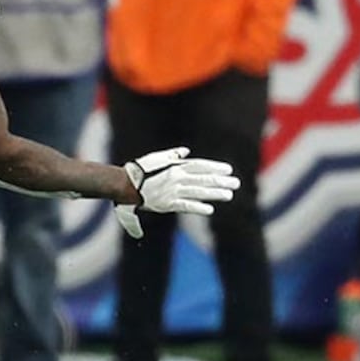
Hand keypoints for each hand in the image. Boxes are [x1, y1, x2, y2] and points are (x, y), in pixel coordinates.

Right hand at [113, 146, 239, 238]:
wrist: (124, 185)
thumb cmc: (138, 170)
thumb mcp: (155, 158)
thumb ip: (172, 155)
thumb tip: (185, 151)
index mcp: (174, 166)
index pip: (200, 166)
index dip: (215, 167)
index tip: (228, 169)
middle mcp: (176, 178)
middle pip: (203, 179)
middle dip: (220, 181)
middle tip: (236, 183)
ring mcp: (172, 191)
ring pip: (198, 192)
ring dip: (214, 193)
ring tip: (228, 195)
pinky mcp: (167, 204)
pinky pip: (186, 206)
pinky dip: (198, 207)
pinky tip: (210, 209)